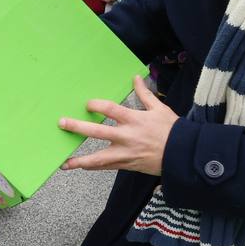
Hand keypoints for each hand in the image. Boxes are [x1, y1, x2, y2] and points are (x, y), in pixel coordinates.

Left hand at [59, 75, 177, 175]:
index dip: (96, 106)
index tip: (87, 104)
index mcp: (134, 120)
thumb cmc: (172, 131)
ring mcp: (125, 154)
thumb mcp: (159, 109)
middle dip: (78, 127)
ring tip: (64, 162)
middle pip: (97, 132)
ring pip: (98, 159)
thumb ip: (144, 94)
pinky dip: (93, 167)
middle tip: (62, 123)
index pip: (110, 110)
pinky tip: (80, 167)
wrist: (183, 156)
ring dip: (80, 161)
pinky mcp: (127, 165)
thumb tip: (136, 78)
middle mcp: (127, 137)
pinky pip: (106, 167)